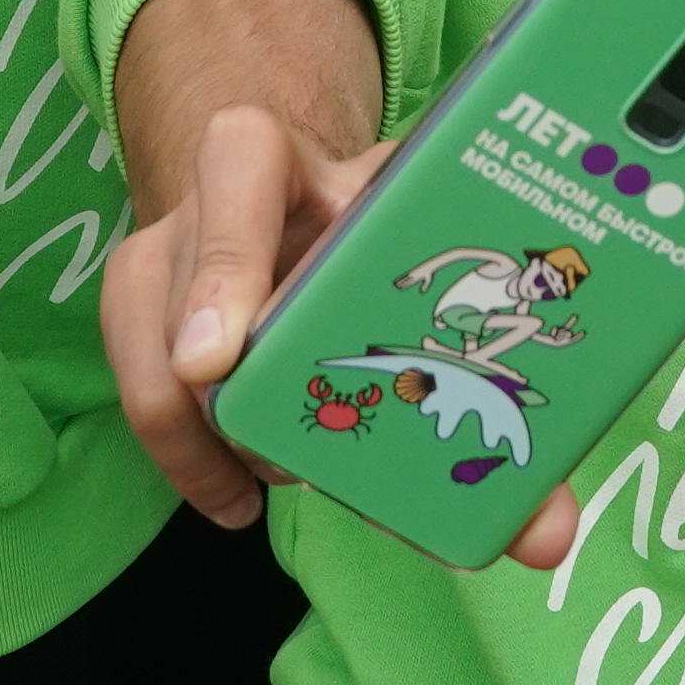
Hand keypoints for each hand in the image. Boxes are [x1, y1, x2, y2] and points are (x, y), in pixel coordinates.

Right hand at [106, 0, 583, 573]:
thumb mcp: (434, 236)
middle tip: (297, 463)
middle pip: (192, 296)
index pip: (241, 164)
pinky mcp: (135, 306)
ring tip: (285, 477)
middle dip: (239, 401)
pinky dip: (193, 463)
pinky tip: (237, 499)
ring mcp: (160, 248)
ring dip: (220, 442)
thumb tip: (548, 534)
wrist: (301, 179)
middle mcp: (208, 192)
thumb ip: (492, 361)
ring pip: (156, 365)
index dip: (227, 266)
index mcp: (287, 150)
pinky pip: (144, 397)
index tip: (220, 363)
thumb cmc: (383, 219)